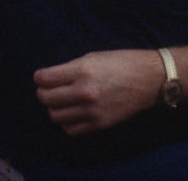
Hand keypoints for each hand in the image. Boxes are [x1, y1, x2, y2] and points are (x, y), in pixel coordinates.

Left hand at [33, 49, 160, 135]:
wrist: (149, 79)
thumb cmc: (121, 62)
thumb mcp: (92, 57)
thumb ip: (70, 69)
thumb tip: (51, 79)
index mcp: (82, 70)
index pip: (45, 79)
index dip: (39, 77)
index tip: (41, 77)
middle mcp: (85, 92)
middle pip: (46, 99)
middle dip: (43, 93)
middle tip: (47, 90)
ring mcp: (92, 110)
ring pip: (55, 116)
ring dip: (53, 108)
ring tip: (60, 102)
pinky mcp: (99, 124)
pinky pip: (71, 129)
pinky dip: (66, 122)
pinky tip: (71, 113)